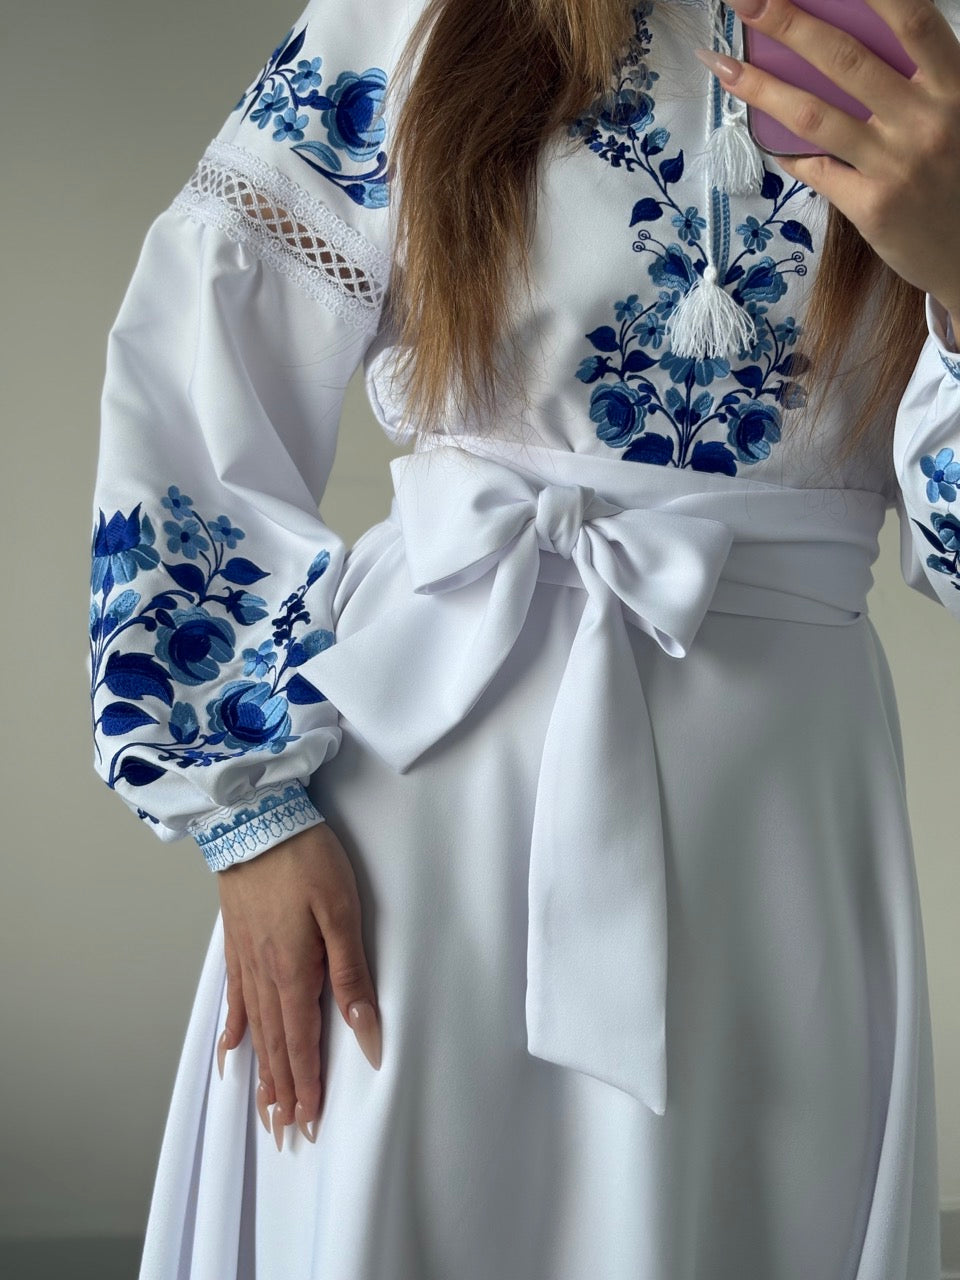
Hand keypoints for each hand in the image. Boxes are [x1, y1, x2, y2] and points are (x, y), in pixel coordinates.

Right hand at [214, 821, 381, 1151]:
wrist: (255, 818)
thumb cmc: (306, 860)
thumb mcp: (342, 914)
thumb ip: (352, 977)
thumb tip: (368, 1035)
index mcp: (294, 971)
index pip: (301, 1042)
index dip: (307, 1085)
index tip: (309, 1124)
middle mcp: (264, 974)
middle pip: (275, 1044)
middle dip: (284, 1091)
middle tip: (285, 1133)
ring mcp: (245, 959)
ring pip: (254, 1028)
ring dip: (261, 1070)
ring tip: (263, 1107)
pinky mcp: (236, 941)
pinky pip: (233, 998)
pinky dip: (233, 1029)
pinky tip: (230, 1050)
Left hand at [694, 0, 959, 311]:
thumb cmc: (958, 171)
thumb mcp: (955, 112)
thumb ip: (915, 81)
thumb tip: (839, 46)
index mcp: (953, 84)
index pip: (911, 20)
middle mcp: (926, 119)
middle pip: (845, 58)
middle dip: (789, 22)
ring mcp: (896, 165)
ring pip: (814, 115)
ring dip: (761, 86)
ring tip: (722, 65)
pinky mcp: (872, 207)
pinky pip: (815, 169)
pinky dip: (785, 149)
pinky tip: (759, 129)